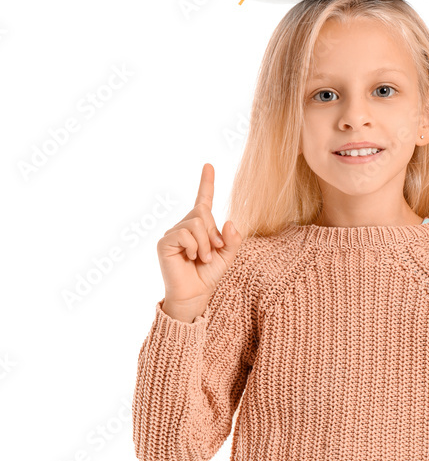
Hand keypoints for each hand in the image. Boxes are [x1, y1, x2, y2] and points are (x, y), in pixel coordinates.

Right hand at [157, 163, 242, 305]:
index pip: (203, 200)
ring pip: (196, 223)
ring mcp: (173, 233)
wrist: (194, 295)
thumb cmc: (208, 276)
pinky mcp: (164, 242)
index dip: (206, 182)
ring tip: (202, 259)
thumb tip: (229, 221)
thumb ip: (232, 239)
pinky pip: (184, 234)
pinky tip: (192, 258)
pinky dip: (194, 247)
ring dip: (205, 243)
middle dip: (213, 233)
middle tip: (213, 251)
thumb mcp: (227, 256)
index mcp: (200, 226)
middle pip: (202, 212)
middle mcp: (184, 226)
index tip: (209, 165)